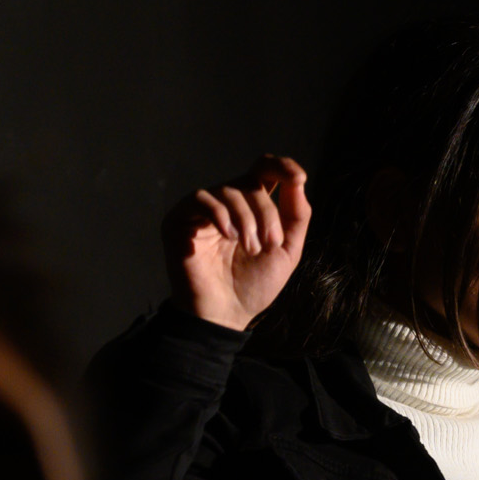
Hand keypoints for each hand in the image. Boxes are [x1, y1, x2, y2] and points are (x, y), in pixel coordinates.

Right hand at [163, 154, 311, 330]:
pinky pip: (202, 199)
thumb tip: (298, 180)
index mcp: (252, 206)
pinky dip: (220, 215)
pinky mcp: (180, 219)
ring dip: (247, 220)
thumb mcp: (287, 250)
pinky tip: (229, 237)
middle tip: (269, 245)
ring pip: (229, 191)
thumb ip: (296, 216)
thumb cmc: (254, 284)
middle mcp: (226, 203)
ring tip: (251, 248)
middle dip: (266, 213)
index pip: (264, 170)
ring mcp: (202, 210)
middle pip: (251, 182)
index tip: (299, 178)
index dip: (282, 166)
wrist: (227, 313)